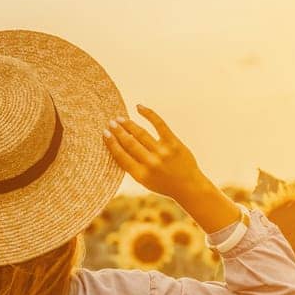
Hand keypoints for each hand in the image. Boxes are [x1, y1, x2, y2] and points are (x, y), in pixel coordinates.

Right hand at [103, 106, 239, 233]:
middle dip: (118, 131)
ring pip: (141, 133)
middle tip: (111, 123)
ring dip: (129, 124)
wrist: (188, 187)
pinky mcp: (174, 143)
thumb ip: (133, 166)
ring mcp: (163, 153)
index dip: (111, 143)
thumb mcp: (145, 181)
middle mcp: (151, 164)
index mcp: (141, 175)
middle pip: (130, 143)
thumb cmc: (164, 184)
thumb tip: (119, 145)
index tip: (105, 133)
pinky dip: (148, 114)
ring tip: (121, 118)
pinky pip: (159, 124)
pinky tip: (139, 107)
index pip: (121, 156)